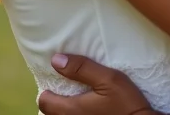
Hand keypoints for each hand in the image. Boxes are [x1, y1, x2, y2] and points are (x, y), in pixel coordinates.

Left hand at [36, 54, 154, 114]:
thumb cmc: (125, 103)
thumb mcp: (108, 79)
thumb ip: (82, 68)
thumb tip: (56, 60)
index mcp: (71, 109)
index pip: (44, 102)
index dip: (47, 92)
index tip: (58, 84)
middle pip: (49, 114)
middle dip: (53, 103)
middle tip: (65, 91)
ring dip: (63, 111)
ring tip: (76, 101)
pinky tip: (87, 110)